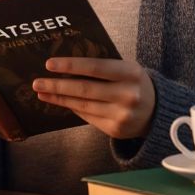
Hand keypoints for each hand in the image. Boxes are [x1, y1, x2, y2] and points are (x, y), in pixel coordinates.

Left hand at [33, 57, 156, 139]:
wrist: (157, 112)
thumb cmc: (134, 84)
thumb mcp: (125, 70)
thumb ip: (102, 68)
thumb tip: (65, 68)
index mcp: (130, 73)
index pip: (95, 67)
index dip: (70, 66)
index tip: (49, 64)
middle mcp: (127, 94)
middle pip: (85, 89)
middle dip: (57, 86)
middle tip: (37, 83)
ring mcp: (122, 115)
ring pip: (83, 105)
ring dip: (59, 99)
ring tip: (42, 93)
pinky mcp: (115, 130)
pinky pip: (88, 117)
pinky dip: (72, 108)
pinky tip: (60, 102)